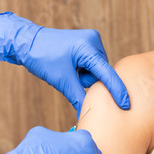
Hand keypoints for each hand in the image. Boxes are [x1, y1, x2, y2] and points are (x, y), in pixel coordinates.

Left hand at [0, 12, 129, 116]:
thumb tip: (85, 114)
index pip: (107, 73)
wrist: (27, 41)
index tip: (126, 105)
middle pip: (101, 72)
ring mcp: (92, 39)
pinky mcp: (89, 41)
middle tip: (70, 76)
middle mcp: (94, 40)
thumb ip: (77, 96)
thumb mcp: (61, 80)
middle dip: (88, 79)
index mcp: (88, 47)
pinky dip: (84, 68)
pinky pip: (93, 62)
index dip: (117, 90)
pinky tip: (71, 64)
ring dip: (85, 74)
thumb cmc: (42, 58)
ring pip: (98, 68)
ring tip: (68, 68)